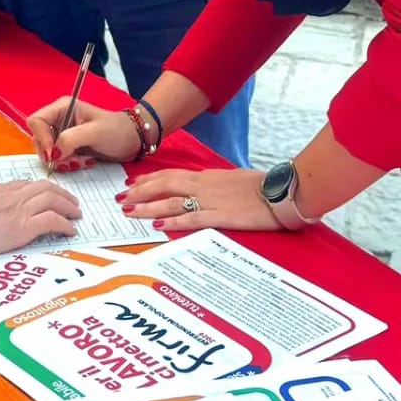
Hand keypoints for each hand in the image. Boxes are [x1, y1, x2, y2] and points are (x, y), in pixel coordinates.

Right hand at [0, 179, 81, 255]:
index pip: (26, 185)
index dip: (41, 189)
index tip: (48, 194)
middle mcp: (12, 197)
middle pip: (45, 188)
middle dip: (62, 193)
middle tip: (71, 201)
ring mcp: (18, 211)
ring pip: (53, 200)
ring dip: (68, 206)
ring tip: (76, 214)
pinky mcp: (22, 227)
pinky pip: (51, 221)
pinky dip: (64, 224)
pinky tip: (70, 230)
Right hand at [28, 99, 140, 169]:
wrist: (132, 140)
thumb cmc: (117, 130)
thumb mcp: (95, 132)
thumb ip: (71, 139)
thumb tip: (53, 153)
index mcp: (63, 107)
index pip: (36, 121)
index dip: (41, 138)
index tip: (54, 154)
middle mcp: (59, 119)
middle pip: (39, 139)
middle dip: (54, 154)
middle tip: (73, 160)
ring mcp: (62, 134)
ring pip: (47, 152)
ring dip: (63, 161)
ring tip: (83, 160)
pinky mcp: (67, 147)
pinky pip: (58, 159)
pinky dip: (69, 164)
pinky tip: (84, 161)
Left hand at [118, 167, 280, 233]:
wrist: (280, 191)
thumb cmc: (260, 186)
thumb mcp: (232, 179)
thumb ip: (213, 185)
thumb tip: (201, 190)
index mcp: (205, 176)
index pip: (169, 175)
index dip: (148, 180)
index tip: (131, 185)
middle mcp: (203, 185)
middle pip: (164, 185)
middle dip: (140, 191)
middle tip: (120, 198)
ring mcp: (210, 200)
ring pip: (171, 201)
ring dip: (148, 207)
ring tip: (129, 211)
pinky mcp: (221, 216)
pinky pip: (192, 218)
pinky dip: (173, 221)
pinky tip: (159, 225)